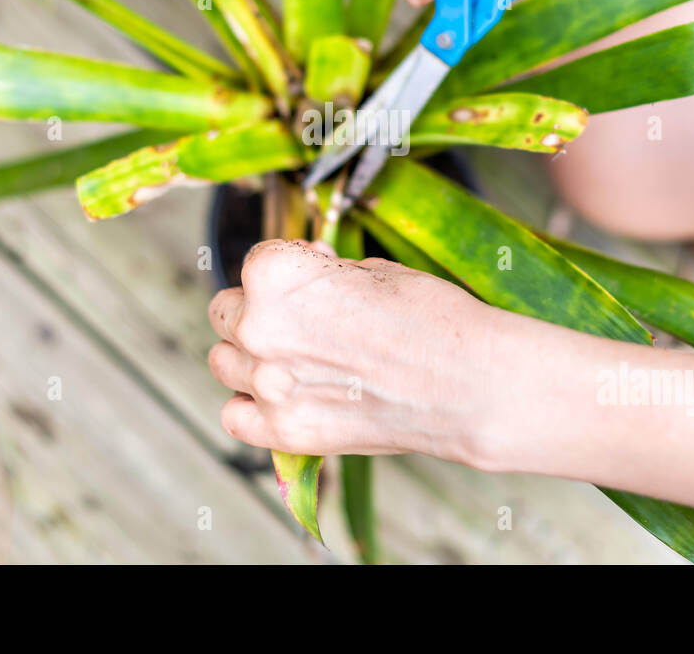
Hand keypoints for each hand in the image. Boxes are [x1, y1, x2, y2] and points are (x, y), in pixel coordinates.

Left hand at [206, 239, 508, 462]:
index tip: (317, 276)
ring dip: (249, 358)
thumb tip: (304, 274)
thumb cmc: (431, 317)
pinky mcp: (284, 432)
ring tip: (293, 360)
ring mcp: (267, 384)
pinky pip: (234, 417)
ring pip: (223, 363)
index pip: (254, 263)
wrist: (471, 384)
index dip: (289, 267)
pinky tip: (282, 399)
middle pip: (227, 312)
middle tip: (303, 321)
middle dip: (259, 310)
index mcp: (275, 274)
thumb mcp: (372, 271)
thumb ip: (322, 273)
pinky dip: (250, 408)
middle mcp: (258, 327)